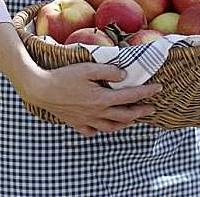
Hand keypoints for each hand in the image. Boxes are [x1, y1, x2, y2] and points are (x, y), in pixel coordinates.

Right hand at [27, 63, 161, 135]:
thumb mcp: (88, 68)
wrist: (40, 89)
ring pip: (112, 127)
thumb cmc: (64, 76)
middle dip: (142, 112)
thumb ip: (109, 71)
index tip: (159, 88)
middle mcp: (97, 113)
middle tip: (152, 108)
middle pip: (126, 116)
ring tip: (134, 119)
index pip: (131, 96)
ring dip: (126, 123)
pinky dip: (102, 129)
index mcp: (103, 99)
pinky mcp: (76, 123)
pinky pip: (92, 131)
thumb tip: (124, 76)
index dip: (147, 92)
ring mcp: (87, 120)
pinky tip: (104, 125)